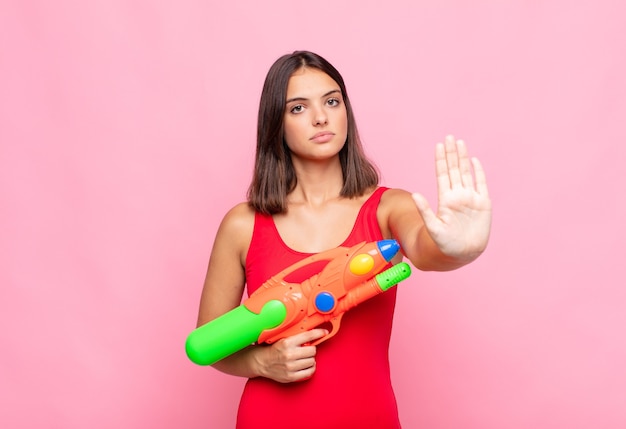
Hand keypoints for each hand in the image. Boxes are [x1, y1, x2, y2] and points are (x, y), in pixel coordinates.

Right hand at [254, 329, 327, 382]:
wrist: (261, 362)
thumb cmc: (273, 349)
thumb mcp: (283, 339)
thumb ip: (296, 337)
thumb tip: (312, 334)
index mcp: (287, 343)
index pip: (308, 336)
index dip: (319, 333)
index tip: (324, 332)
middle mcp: (289, 355)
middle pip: (312, 350)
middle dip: (310, 349)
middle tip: (305, 349)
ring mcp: (290, 367)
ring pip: (312, 361)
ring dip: (310, 359)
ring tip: (304, 358)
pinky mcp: (291, 376)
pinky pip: (309, 372)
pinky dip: (310, 368)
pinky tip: (306, 365)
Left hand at [412, 135, 491, 259]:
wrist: (462, 254)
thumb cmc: (444, 244)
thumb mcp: (432, 228)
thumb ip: (425, 211)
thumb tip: (414, 195)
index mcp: (445, 200)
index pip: (443, 174)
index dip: (441, 160)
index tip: (439, 145)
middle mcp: (457, 196)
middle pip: (454, 170)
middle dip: (452, 154)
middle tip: (449, 137)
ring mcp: (471, 199)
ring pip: (467, 174)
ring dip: (463, 158)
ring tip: (460, 143)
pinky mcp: (483, 204)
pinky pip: (482, 185)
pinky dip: (479, 173)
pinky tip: (474, 161)